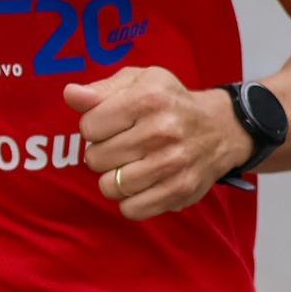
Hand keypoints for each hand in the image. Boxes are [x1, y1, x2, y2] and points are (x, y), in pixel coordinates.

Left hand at [63, 66, 255, 220]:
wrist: (220, 128)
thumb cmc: (170, 102)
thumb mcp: (139, 82)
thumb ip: (101, 89)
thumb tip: (71, 94)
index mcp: (147, 99)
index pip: (89, 126)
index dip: (94, 126)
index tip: (110, 124)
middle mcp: (160, 131)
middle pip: (95, 158)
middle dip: (102, 152)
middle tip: (120, 146)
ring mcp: (171, 164)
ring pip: (110, 186)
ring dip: (113, 178)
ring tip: (129, 165)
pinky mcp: (179, 191)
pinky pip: (131, 209)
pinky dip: (129, 200)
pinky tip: (140, 184)